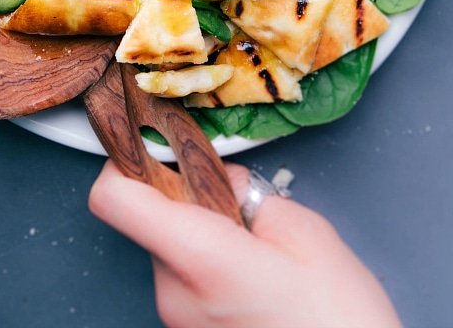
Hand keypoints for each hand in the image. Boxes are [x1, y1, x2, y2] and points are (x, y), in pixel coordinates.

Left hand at [90, 161, 400, 327]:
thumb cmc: (339, 321)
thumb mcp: (307, 234)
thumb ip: (251, 194)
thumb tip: (222, 179)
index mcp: (199, 258)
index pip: (114, 199)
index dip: (125, 161)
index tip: (152, 143)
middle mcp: (174, 293)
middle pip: (151, 219)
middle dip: (191, 199)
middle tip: (243, 205)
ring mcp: (179, 320)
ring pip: (173, 249)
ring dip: (208, 235)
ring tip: (264, 252)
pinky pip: (188, 280)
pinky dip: (213, 265)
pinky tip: (260, 278)